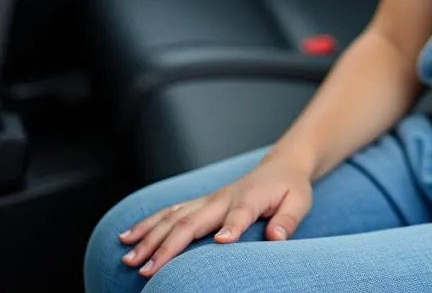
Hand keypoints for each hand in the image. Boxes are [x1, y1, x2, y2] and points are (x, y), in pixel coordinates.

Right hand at [117, 155, 313, 277]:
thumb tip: (276, 237)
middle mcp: (223, 198)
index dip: (231, 227)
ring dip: (150, 237)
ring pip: (174, 217)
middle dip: (169, 244)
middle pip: (193, 220)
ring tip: (129, 257)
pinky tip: (127, 236)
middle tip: (148, 269)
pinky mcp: (200, 203)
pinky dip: (148, 224)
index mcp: (250, 198)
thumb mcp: (299, 202)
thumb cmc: (290, 188)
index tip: (221, 242)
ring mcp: (208, 200)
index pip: (239, 214)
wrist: (282, 166)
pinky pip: (170, 212)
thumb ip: (288, 219)